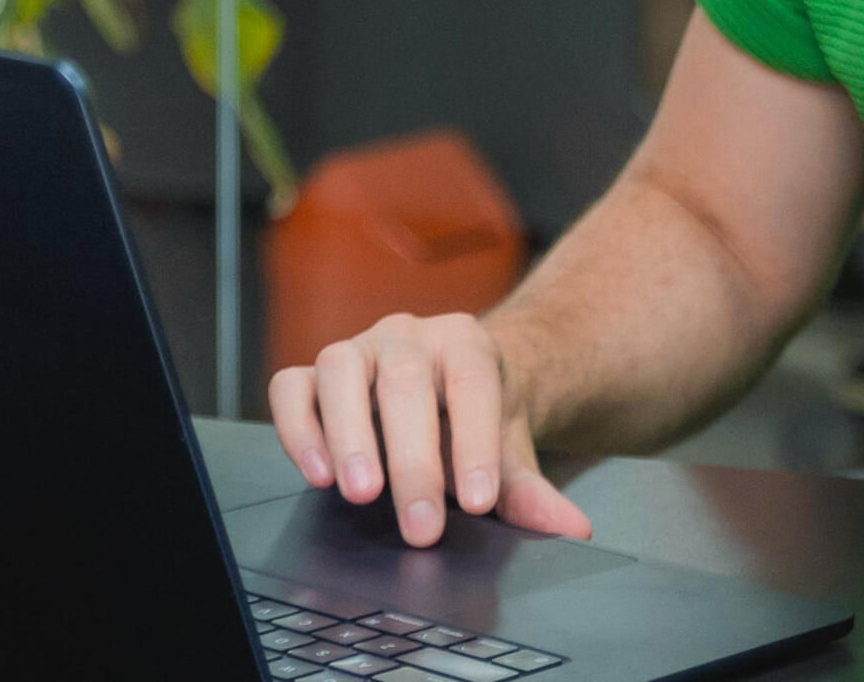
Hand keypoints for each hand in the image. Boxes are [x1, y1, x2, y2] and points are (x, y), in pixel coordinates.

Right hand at [267, 312, 593, 546]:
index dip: (476, 444)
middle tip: (421, 526)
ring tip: (360, 493)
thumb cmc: (475, 420)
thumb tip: (572, 528)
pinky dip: (298, 427)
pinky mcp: (313, 373)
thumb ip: (532, 489)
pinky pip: (291, 386)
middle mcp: (409, 335)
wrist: (448, 385)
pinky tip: (316, 472)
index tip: (480, 503)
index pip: (474, 384)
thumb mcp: (508, 450)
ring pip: (342, 370)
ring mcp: (358, 348)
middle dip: (414, 460)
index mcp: (467, 342)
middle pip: (407, 382)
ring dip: (349, 435)